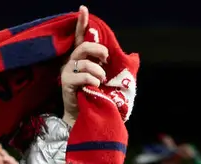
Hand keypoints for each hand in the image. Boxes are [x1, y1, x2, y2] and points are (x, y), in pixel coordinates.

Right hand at [60, 6, 107, 126]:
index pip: (80, 37)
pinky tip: (95, 87)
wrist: (87, 116)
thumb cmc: (97, 96)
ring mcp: (67, 71)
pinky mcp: (66, 82)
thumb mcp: (110, 79)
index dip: (81, 23)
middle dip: (98, 51)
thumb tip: (134, 56)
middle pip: (84, 47)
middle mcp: (72, 61)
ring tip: (101, 81)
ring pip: (85, 62)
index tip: (84, 8)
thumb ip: (116, 66)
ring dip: (98, 72)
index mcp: (82, 58)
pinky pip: (84, 75)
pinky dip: (94, 81)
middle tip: (106, 59)